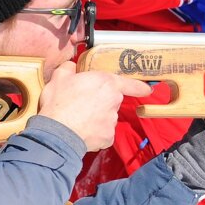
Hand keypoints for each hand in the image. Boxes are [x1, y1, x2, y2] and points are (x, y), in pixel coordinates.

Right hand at [36, 62, 151, 150]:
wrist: (57, 132)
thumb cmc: (59, 103)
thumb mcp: (59, 77)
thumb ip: (69, 68)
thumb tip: (71, 67)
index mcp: (106, 83)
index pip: (130, 83)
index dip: (140, 86)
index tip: (148, 89)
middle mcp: (114, 101)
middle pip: (112, 100)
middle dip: (101, 101)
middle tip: (82, 103)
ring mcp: (112, 120)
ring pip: (107, 117)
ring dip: (97, 117)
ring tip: (78, 118)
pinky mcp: (108, 137)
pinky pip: (103, 133)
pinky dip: (95, 132)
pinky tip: (82, 130)